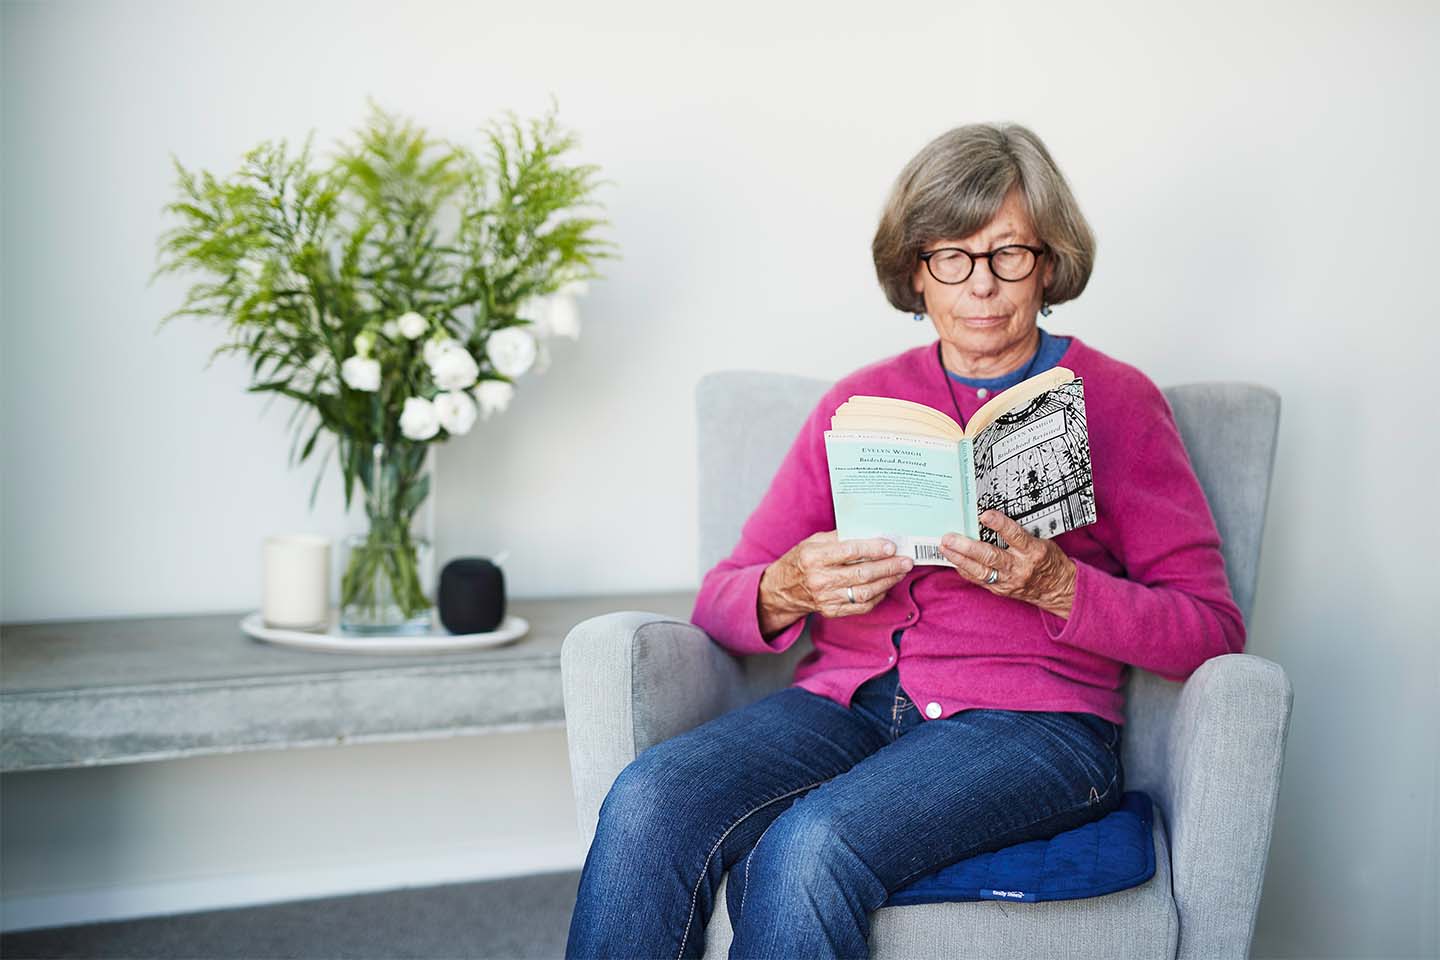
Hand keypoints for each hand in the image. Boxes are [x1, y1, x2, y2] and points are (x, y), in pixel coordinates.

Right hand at [759, 531, 913, 633]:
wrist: (783, 589)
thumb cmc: (802, 560)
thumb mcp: (814, 541)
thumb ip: (840, 537)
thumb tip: (872, 533)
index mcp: (813, 557)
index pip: (850, 551)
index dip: (873, 549)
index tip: (891, 546)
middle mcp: (819, 579)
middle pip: (862, 573)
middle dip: (888, 567)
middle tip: (906, 560)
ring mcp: (826, 598)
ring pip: (865, 592)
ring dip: (888, 581)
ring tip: (900, 572)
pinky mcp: (832, 611)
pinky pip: (861, 606)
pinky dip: (877, 596)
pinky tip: (886, 585)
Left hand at [940, 510, 1076, 618]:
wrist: (1058, 589)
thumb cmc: (1048, 560)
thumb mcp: (1041, 541)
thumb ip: (1019, 534)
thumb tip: (992, 519)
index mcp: (1033, 551)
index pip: (1014, 535)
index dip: (999, 525)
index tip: (984, 515)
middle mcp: (1020, 567)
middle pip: (990, 556)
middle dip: (966, 547)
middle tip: (949, 537)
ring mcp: (1009, 581)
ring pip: (980, 571)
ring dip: (960, 559)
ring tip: (944, 548)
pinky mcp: (1001, 590)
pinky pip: (980, 580)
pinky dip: (965, 570)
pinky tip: (954, 561)